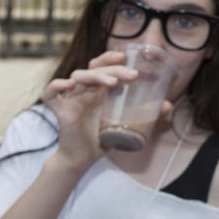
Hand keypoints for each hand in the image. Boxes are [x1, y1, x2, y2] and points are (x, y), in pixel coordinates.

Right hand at [41, 50, 138, 172]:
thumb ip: (145, 114)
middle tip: (133, 75)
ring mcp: (72, 99)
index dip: (111, 59)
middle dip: (113, 68)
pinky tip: (68, 85)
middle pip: (94, 68)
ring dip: (95, 76)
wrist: (82, 160)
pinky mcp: (62, 112)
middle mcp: (84, 90)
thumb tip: (168, 105)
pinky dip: (56, 86)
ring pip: (78, 76)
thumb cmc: (103, 138)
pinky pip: (51, 95)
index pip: (102, 65)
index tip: (127, 58)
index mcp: (98, 89)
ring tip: (113, 82)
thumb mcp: (126, 124)